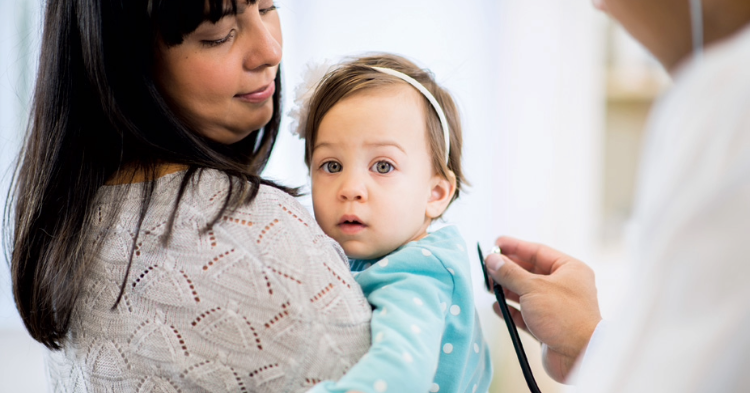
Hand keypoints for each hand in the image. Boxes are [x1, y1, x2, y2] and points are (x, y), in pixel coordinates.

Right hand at [485, 236, 601, 382]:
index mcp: (570, 270)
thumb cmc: (565, 317)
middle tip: (488, 267)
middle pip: (530, 272)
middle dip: (508, 269)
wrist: (580, 357)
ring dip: (507, 289)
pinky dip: (511, 310)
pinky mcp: (547, 326)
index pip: (538, 252)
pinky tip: (496, 307)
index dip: (515, 247)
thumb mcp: (533, 288)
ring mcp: (555, 307)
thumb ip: (510, 273)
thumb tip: (492, 260)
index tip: (496, 244)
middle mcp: (564, 286)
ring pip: (526, 293)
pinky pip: (525, 314)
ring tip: (488, 286)